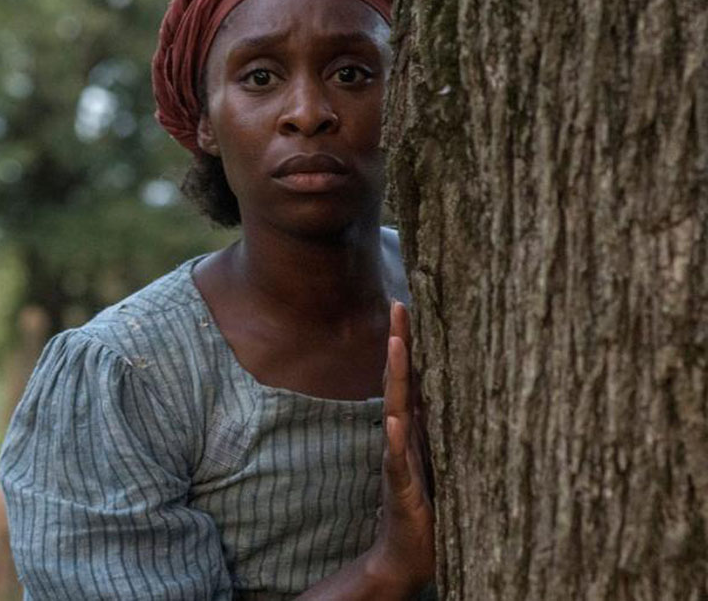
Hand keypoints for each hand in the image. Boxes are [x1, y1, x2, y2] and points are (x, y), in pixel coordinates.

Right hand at [367, 301, 433, 595]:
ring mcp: (398, 458)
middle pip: (399, 380)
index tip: (410, 306)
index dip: (410, 342)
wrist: (407, 555)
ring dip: (394, 376)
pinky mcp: (400, 487)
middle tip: (399, 305)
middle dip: (398, 342)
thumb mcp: (445, 461)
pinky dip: (393, 438)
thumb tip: (467, 394)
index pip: (412, 376)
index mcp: (416, 429)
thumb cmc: (430, 509)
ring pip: (395, 409)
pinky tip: (392, 418)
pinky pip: (395, 459)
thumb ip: (446, 430)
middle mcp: (403, 436)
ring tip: (394, 344)